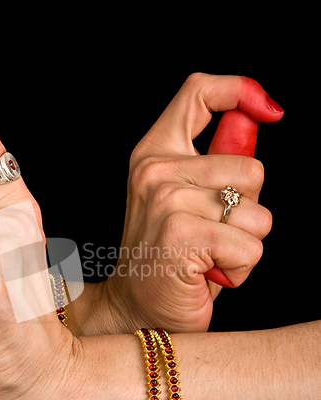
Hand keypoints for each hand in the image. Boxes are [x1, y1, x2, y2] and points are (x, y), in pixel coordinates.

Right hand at [90, 73, 282, 333]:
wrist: (136, 305)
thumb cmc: (168, 255)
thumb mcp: (185, 199)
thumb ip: (215, 160)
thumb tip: (256, 119)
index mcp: (154, 153)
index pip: (198, 92)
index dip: (240, 89)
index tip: (269, 112)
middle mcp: (155, 170)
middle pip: (251, 168)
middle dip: (248, 208)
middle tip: (213, 232)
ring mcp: (166, 200)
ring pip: (257, 213)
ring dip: (245, 243)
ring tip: (210, 255)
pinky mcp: (181, 233)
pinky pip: (250, 247)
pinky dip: (239, 269)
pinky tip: (208, 273)